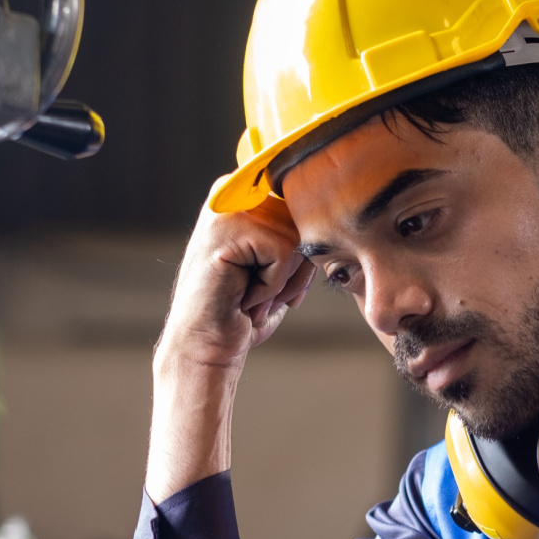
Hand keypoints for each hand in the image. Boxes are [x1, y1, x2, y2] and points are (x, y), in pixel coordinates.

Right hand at [158, 192, 310, 373]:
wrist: (204, 346)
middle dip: (293, 272)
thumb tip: (334, 224)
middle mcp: (234, 191)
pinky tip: (241, 296)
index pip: (305, 214)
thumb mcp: (278, 267)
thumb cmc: (240, 313)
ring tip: (247, 295)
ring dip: (281, 282)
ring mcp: (229, 206)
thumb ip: (301, 238)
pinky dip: (270, 286)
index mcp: (244, 196)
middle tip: (257, 296)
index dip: (298, 260)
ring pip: (298, 239)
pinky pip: (285, 253)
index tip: (265, 285)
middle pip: (305, 224)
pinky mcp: (231, 226)